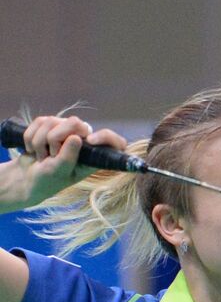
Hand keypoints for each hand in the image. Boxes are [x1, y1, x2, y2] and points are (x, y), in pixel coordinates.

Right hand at [0, 115, 125, 212]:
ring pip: (52, 121)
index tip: (91, 140)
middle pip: (75, 122)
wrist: (27, 179)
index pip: (114, 142)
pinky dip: (30, 137)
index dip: (105, 136)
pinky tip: (33, 150)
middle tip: (52, 155)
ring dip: (40, 141)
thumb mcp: (59, 172)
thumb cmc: (47, 180)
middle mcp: (83, 141)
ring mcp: (67, 132)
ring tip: (42, 156)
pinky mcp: (51, 127)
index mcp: (93, 155)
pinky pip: (39, 122)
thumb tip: (77, 138)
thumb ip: (68, 157)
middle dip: (55, 138)